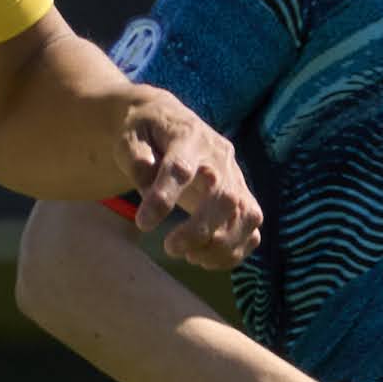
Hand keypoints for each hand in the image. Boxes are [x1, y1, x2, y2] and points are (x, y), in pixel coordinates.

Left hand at [120, 95, 261, 266]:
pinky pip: (252, 228)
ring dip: (220, 246)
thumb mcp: (130, 136)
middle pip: (223, 197)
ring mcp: (236, 177)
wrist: (170, 123)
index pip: (180, 168)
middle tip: (170, 248)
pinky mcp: (243, 196)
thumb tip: (146, 179)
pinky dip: (234, 251)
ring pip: (246, 216)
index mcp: (187, 137)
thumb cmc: (146, 133)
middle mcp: (219, 157)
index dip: (163, 198)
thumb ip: (135, 158)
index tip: (143, 224)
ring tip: (190, 256)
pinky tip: (205, 258)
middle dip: (198, 231)